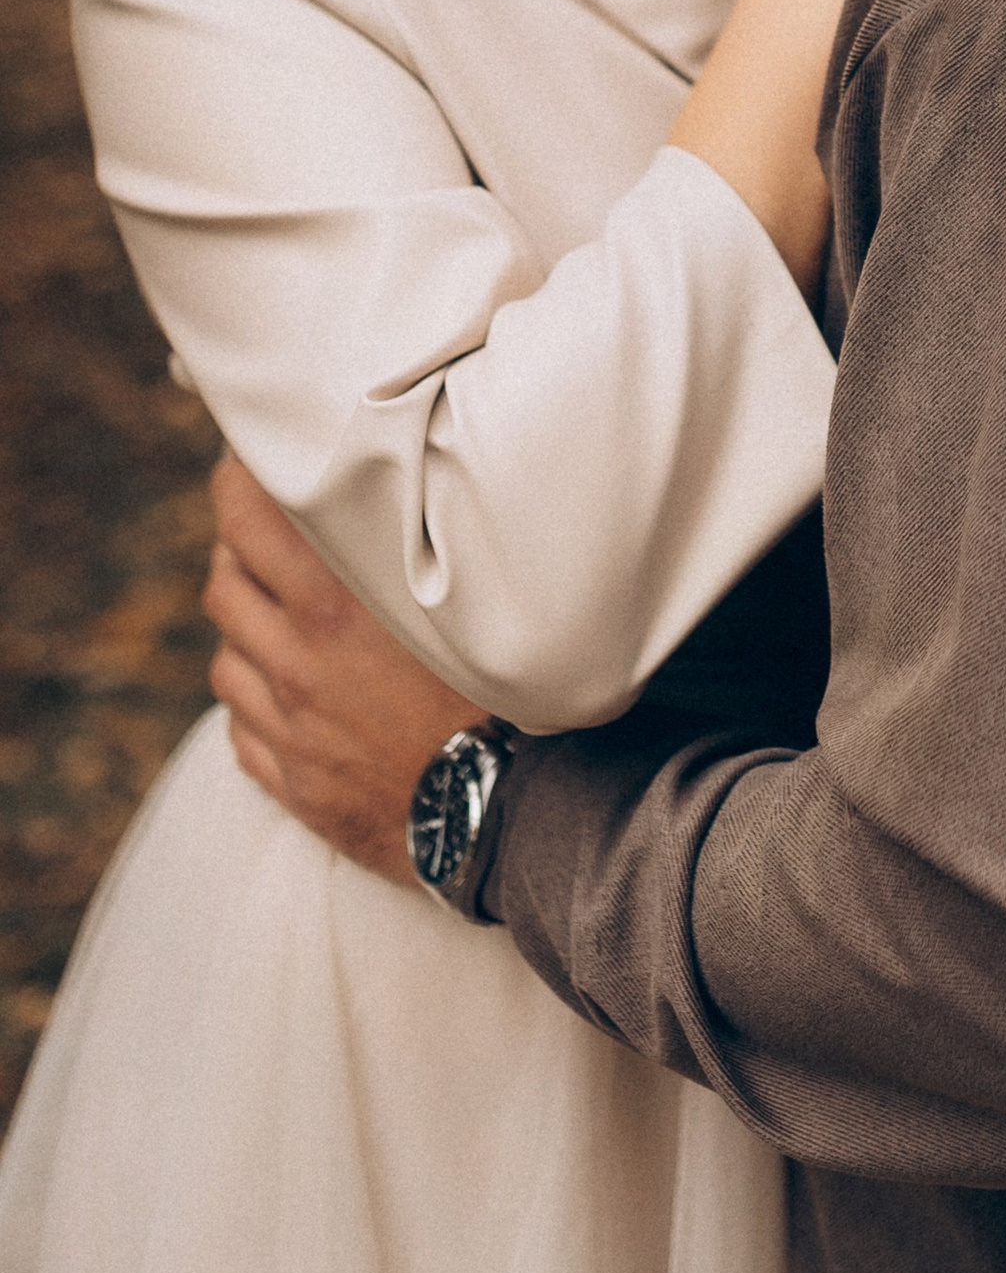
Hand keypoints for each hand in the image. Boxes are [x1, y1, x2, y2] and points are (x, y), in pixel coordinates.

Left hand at [205, 456, 473, 884]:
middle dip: (237, 549)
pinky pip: (242, 731)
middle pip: (225, 584)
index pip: (247, 518)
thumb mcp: (468, 596)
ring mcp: (290, 728)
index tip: (250, 458)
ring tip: (281, 615)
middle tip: (268, 533)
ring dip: (245, 628)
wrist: (512, 813)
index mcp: (337, 607)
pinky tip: (288, 695)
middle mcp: (299, 663)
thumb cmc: (512, 691)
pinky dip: (255, 702)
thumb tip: (409, 480)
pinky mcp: (296, 784)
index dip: (238, 480)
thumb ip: (420, 543)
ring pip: (228, 658)